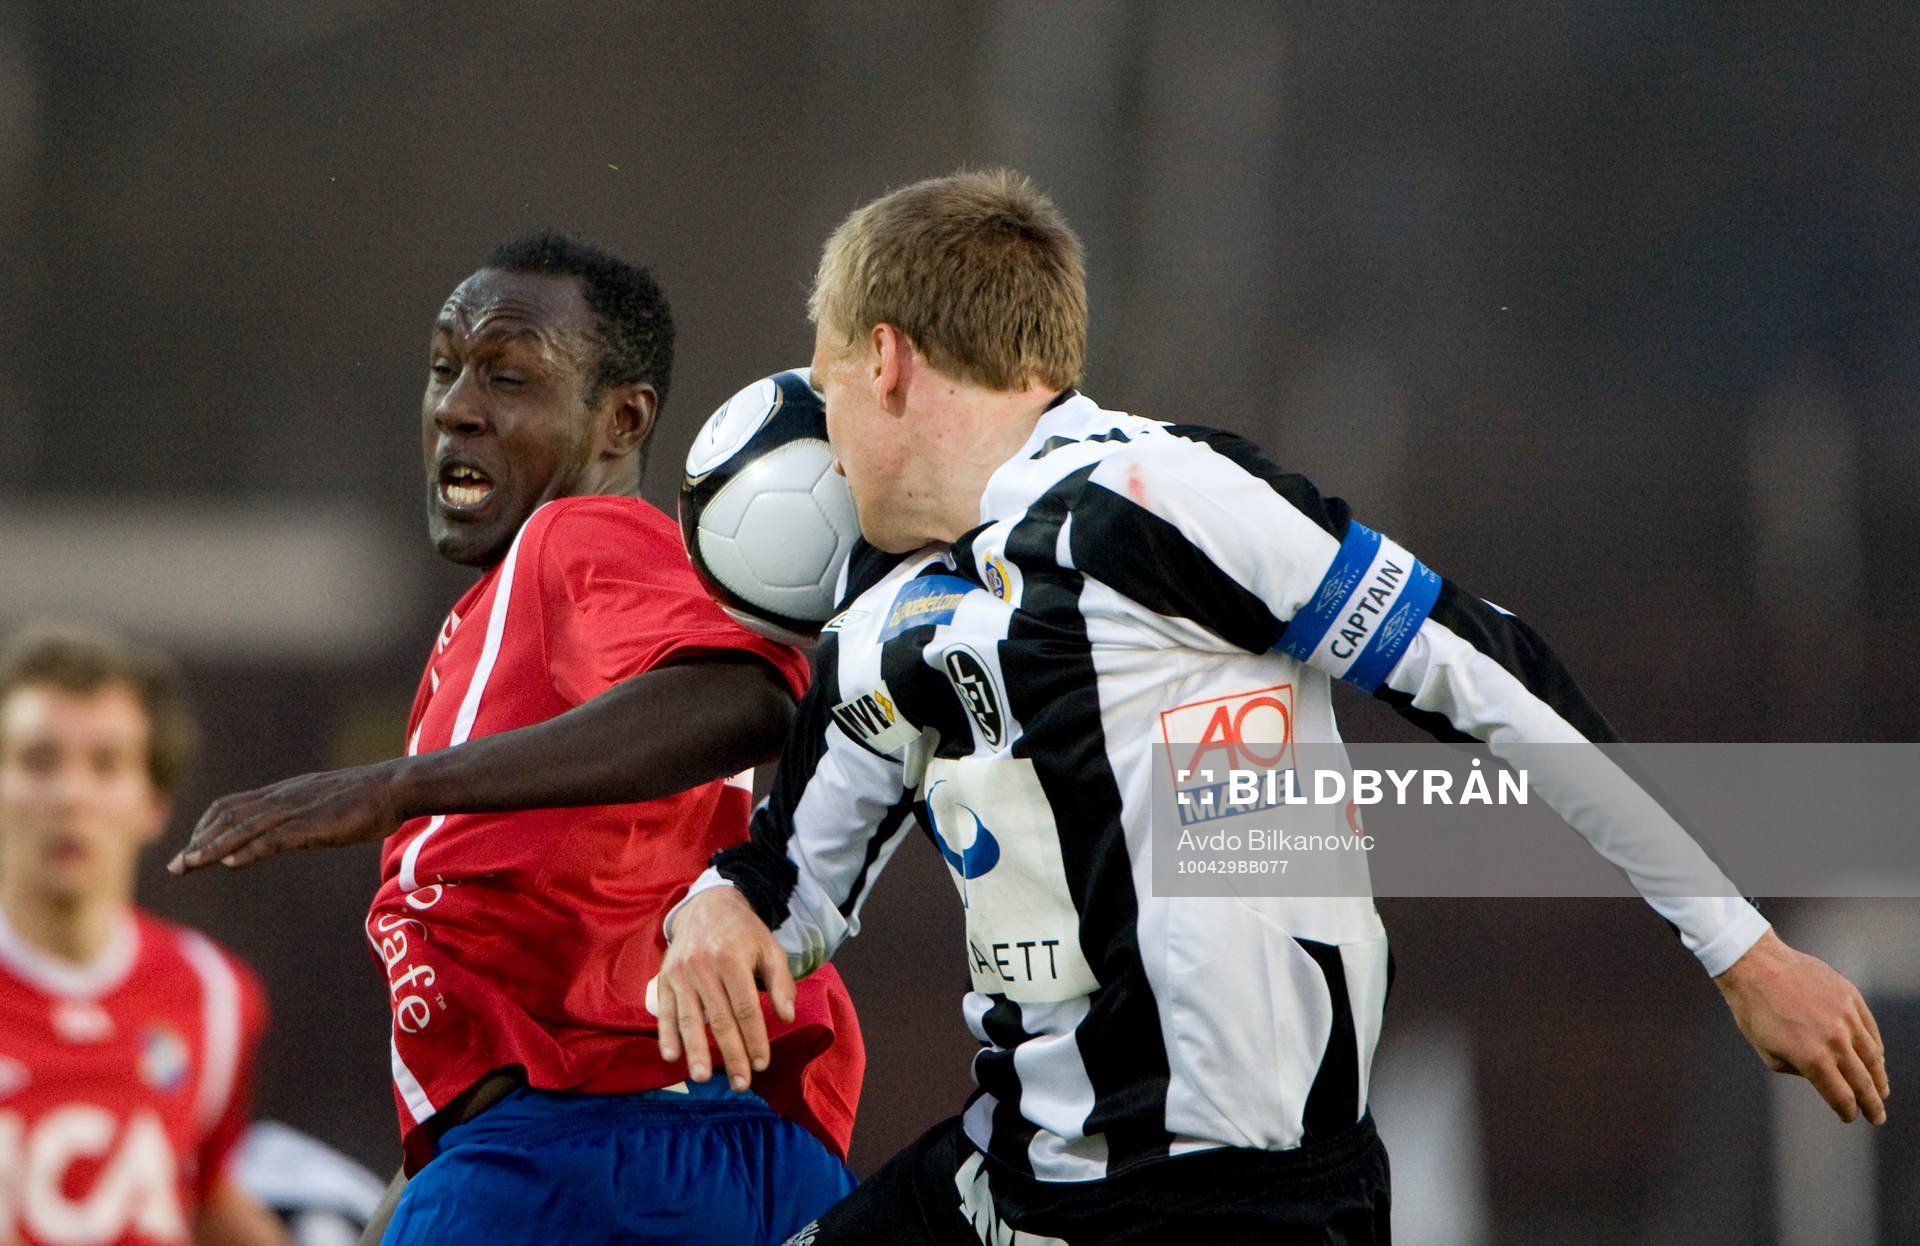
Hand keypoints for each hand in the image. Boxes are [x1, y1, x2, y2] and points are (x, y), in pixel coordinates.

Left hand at [168, 761, 404, 873]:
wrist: (395, 786)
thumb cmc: (368, 799)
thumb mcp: (325, 806)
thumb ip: (301, 818)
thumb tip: (286, 834)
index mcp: (284, 794)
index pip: (232, 806)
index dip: (207, 827)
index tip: (192, 850)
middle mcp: (283, 798)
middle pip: (229, 817)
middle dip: (199, 842)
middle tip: (175, 868)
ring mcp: (297, 810)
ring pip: (244, 828)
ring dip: (213, 848)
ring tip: (189, 865)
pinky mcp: (313, 824)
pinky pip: (275, 838)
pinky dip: (250, 850)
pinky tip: (232, 863)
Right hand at [654, 886, 794, 1090]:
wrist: (707, 906)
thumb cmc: (743, 933)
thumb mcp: (769, 948)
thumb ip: (781, 982)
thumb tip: (787, 1016)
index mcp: (732, 958)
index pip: (746, 1007)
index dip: (754, 1038)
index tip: (761, 1063)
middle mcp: (704, 966)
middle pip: (719, 1018)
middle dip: (730, 1054)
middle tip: (739, 1083)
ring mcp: (681, 973)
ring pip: (690, 1018)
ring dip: (695, 1050)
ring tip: (702, 1077)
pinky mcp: (665, 979)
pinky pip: (666, 1011)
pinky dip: (666, 1034)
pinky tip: (671, 1056)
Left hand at [1716, 928, 1888, 1123]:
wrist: (1755, 965)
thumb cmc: (1755, 1011)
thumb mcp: (1768, 1052)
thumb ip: (1799, 1071)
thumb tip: (1823, 1078)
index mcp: (1812, 1058)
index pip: (1841, 1096)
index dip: (1848, 1111)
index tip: (1850, 1116)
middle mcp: (1835, 1040)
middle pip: (1863, 1081)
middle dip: (1872, 1103)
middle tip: (1878, 1117)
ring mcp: (1846, 1017)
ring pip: (1873, 1056)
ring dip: (1879, 1077)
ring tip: (1881, 1091)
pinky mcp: (1851, 997)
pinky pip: (1870, 1029)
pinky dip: (1876, 1047)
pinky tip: (1876, 1058)